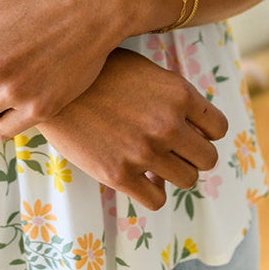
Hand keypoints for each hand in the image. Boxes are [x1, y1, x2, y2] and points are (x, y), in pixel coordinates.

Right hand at [38, 48, 228, 213]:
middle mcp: (168, 124)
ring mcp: (144, 152)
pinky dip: (152, 191)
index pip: (218, 128)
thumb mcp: (144, 69)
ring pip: (186, 180)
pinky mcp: (119, 176)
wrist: (50, 86)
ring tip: (153, 162)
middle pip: (207, 159)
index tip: (190, 132)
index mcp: (178, 93)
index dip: (205, 132)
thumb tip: (194, 125)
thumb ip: (172, 95)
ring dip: (173, 173)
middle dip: (192, 155)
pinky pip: (157, 200)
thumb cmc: (97, 72)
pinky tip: (138, 176)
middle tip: (172, 150)